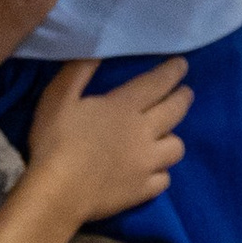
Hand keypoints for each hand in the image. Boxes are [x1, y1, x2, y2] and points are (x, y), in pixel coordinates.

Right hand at [26, 54, 189, 221]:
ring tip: (166, 134)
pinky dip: (162, 172)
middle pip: (175, 111)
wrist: (57, 192)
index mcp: (124, 107)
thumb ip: (80, 71)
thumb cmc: (55, 141)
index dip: (172, 72)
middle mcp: (144, 132)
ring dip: (173, 137)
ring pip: (176, 147)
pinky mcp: (143, 190)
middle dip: (183, 98)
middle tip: (186, 92)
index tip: (182, 65)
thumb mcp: (59, 97)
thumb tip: (99, 49)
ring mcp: (147, 163)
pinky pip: (165, 179)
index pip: (157, 83)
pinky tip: (153, 170)